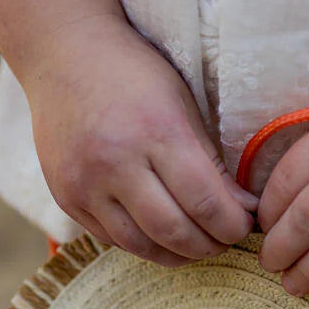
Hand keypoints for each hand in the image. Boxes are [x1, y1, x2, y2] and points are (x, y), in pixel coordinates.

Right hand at [25, 14, 257, 265]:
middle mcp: (115, 162)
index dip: (233, 225)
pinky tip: (159, 234)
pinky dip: (142, 243)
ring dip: (176, 254)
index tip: (246, 225)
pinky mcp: (65, 196)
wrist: (62, 54)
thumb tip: (243, 209)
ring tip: (196, 245)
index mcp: (156, 131)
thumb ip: (211, 161)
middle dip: (210, 246)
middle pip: (174, 231)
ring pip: (140, 245)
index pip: (205, 202)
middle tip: (225, 240)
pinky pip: (111, 238)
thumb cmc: (132, 73)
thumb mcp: (181, 103)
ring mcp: (85, 183)